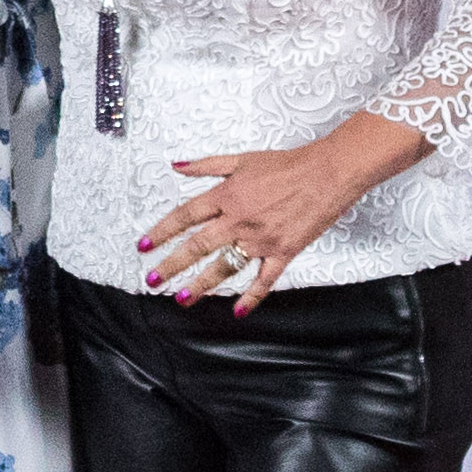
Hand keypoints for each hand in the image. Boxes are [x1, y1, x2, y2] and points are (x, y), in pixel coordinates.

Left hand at [139, 116, 429, 312]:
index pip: (185, 216)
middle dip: (171, 265)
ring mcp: (261, 239)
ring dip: (201, 285)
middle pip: (197, 245)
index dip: (161, 231)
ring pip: (225, 266)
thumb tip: (176, 165)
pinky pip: (264, 279)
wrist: (329, 173)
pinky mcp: (283, 252)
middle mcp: (239, 220)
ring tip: (181, 299)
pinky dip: (252, 297)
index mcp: (227, 196)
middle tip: (152, 280)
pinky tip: (238, 312)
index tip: (143, 246)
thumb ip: (205, 165)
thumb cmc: (287, 164)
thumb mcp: (242, 159)